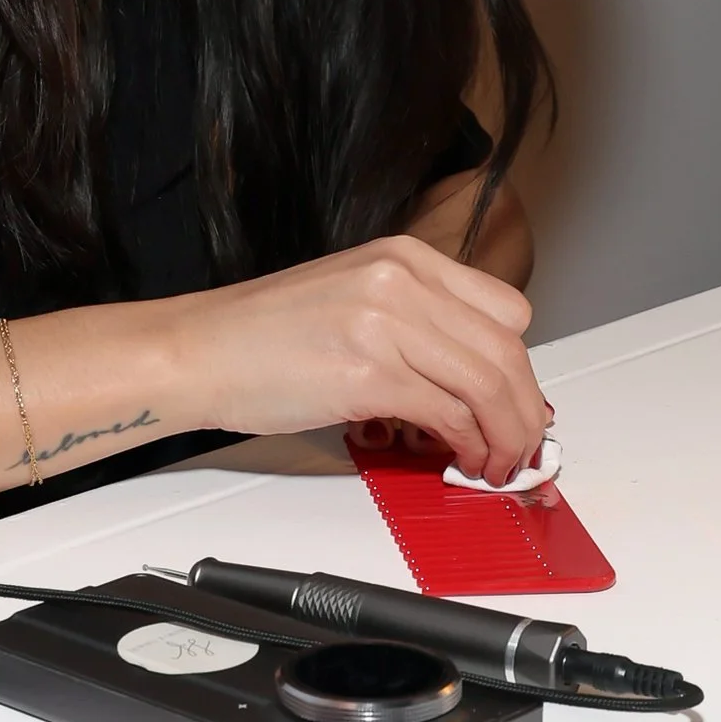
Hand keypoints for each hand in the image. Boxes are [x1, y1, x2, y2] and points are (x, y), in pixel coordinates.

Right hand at [169, 237, 548, 482]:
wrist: (197, 351)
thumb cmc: (261, 336)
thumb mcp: (353, 299)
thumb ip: (415, 323)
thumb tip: (466, 380)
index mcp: (403, 258)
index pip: (505, 311)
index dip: (520, 368)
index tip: (516, 403)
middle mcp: (402, 279)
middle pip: (507, 350)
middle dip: (523, 410)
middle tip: (518, 446)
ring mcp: (386, 322)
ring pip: (489, 384)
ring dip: (504, 435)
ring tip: (494, 464)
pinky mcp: (368, 371)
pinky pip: (448, 413)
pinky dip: (465, 445)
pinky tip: (456, 459)